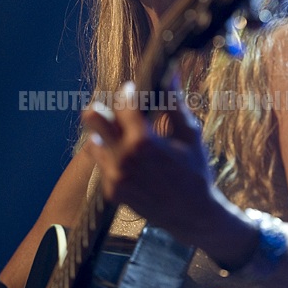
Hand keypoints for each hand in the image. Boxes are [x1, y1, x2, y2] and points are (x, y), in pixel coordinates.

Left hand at [82, 82, 213, 246]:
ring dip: (106, 136)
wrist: (193, 215)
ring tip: (125, 137)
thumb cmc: (195, 172)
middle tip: (112, 108)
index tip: (131, 88)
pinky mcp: (112, 191)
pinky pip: (104, 165)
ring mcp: (114, 177)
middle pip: (92, 120)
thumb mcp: (189, 135)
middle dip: (100, 109)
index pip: (123, 104)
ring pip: (95, 142)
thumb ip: (174, 103)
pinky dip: (113, 157)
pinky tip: (132, 160)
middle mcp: (123, 158)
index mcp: (143, 140)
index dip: (127, 92)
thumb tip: (171, 71)